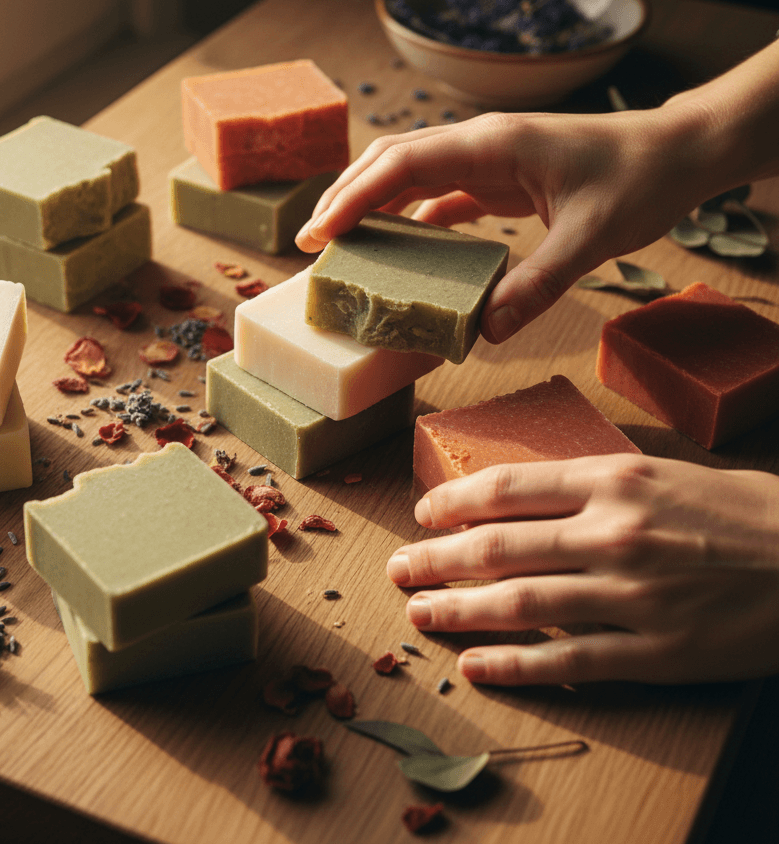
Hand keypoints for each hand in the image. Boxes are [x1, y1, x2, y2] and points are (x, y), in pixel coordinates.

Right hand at [296, 104, 720, 342]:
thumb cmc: (640, 179)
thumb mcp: (592, 237)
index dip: (353, 196)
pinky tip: (401, 251)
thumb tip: (487, 332)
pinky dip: (413, 220)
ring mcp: (487, 158)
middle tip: (307, 243)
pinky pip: (441, 195)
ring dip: (371, 206)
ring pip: (410, 175)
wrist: (678, 152)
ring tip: (339, 246)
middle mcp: (480, 144)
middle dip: (344, 197)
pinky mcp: (499, 177)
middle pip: (391, 162)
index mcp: (491, 144)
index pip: (403, 164)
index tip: (317, 232)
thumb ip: (538, 284)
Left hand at [386, 454, 778, 684]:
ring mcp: (633, 596)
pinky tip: (475, 665)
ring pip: (520, 604)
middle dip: (435, 559)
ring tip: (419, 613)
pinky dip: (515, 665)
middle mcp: (614, 534)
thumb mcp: (661, 472)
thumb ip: (590, 484)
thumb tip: (516, 498)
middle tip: (399, 568)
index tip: (423, 514)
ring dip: (458, 610)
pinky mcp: (658, 653)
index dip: (451, 502)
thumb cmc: (739, 511)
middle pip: (497, 547)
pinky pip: (568, 662)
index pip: (506, 488)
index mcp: (614, 480)